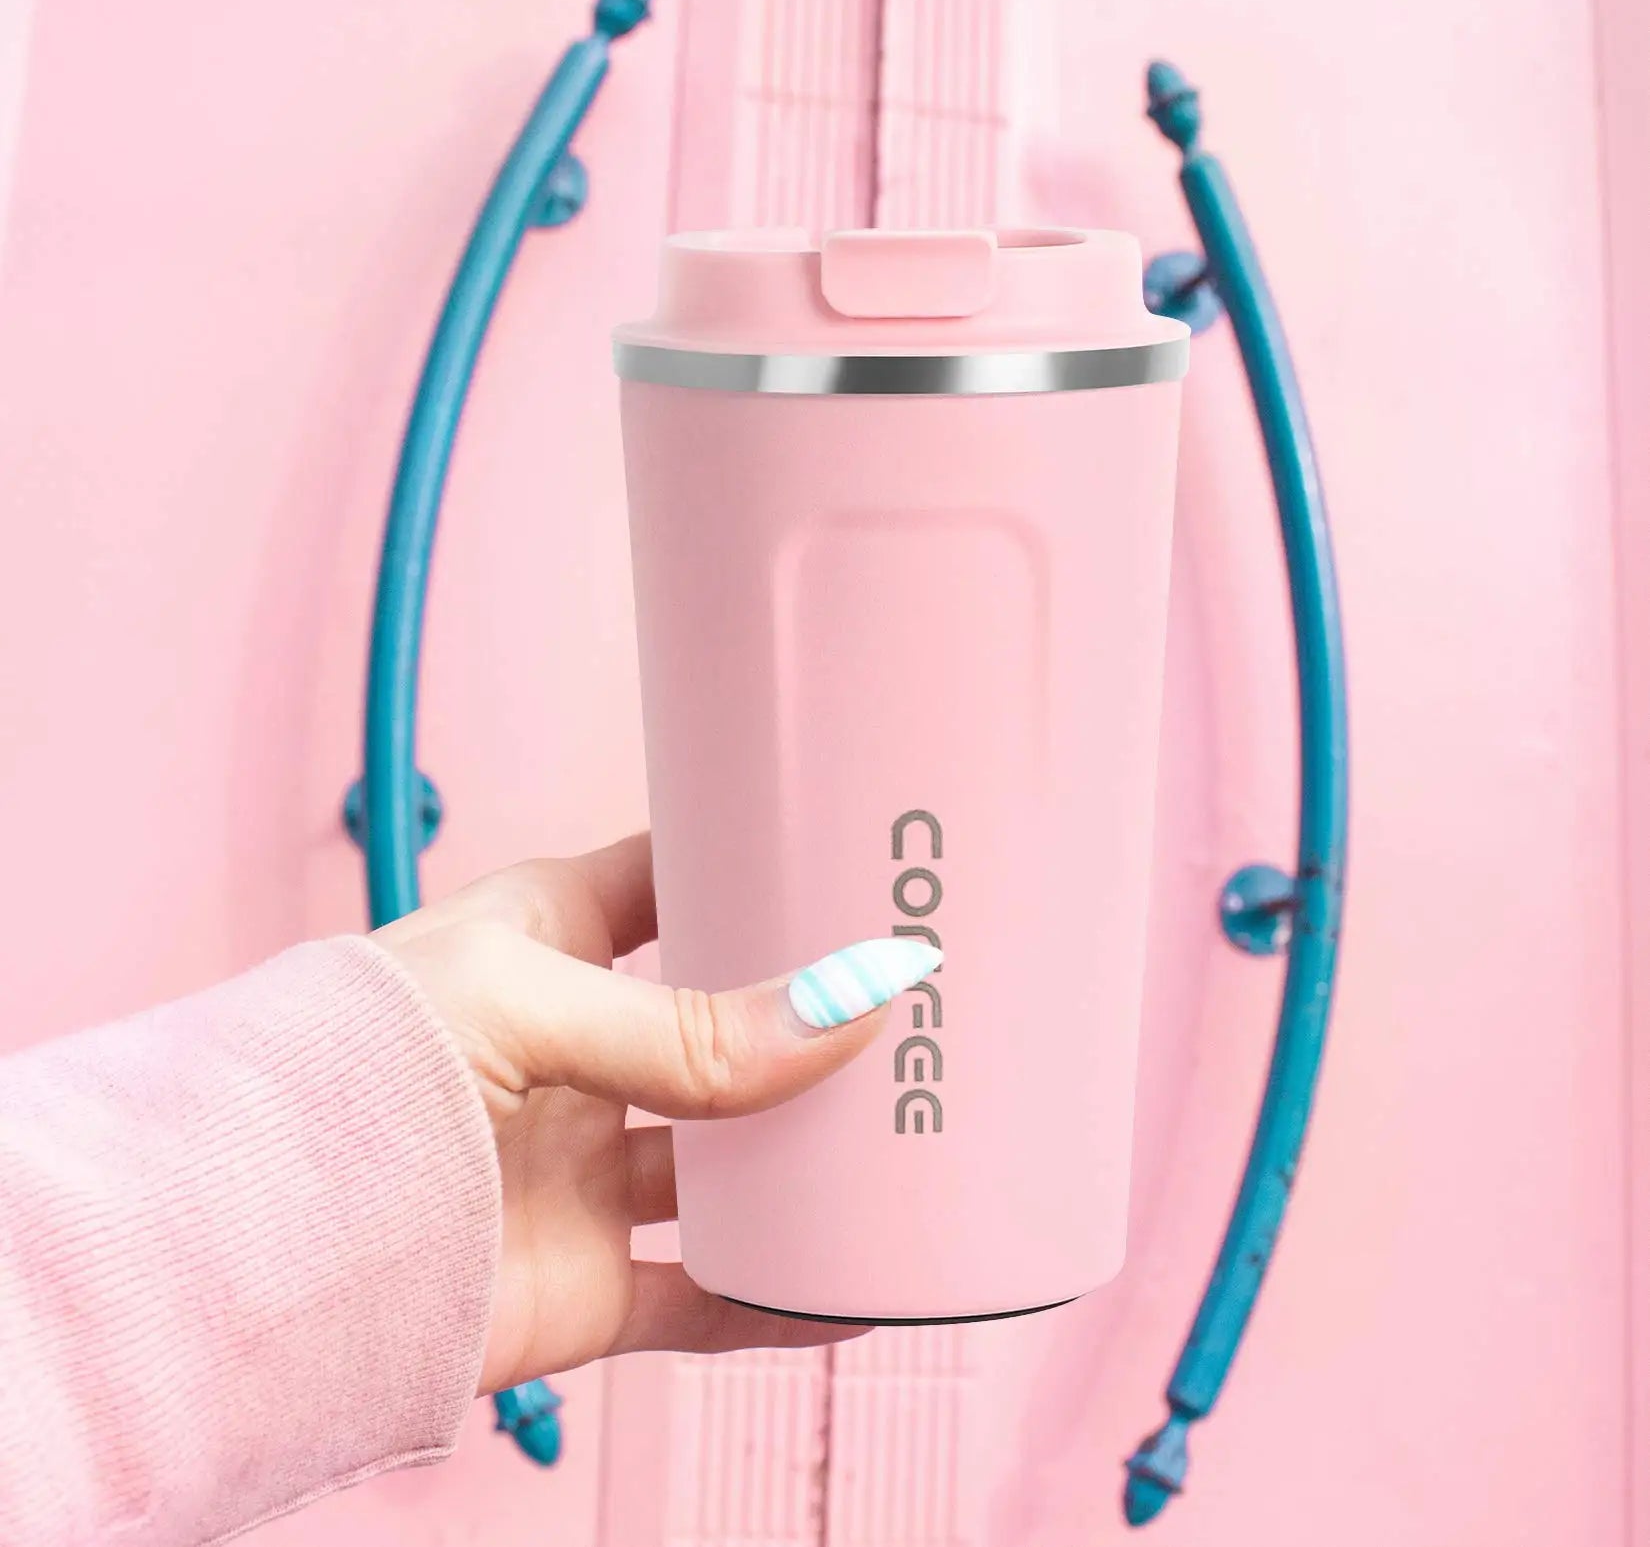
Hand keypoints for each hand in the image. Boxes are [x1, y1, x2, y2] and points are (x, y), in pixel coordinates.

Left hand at [372, 834, 936, 1394]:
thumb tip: (850, 1003)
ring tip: (917, 1135)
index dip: (757, 867)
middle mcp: (584, 1054)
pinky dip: (787, 1298)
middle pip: (729, 1030)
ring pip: (737, 1166)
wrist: (245, 1250)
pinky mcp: (590, 1281)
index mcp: (551, 945)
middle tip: (917, 1000)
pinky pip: (714, 1295)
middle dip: (812, 1020)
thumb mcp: (524, 1004)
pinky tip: (860, 1284)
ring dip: (815, 1161)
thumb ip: (688, 1027)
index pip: (676, 883)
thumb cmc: (355, 1067)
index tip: (854, 857)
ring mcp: (589, 1170)